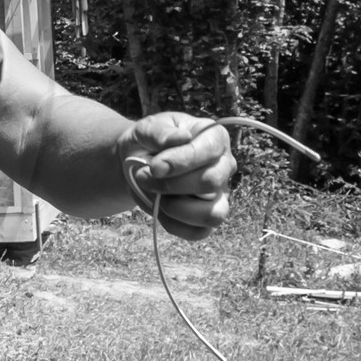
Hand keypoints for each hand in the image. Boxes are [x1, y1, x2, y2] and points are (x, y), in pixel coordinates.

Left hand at [125, 114, 235, 239]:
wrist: (136, 160)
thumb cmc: (148, 141)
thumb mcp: (148, 127)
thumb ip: (161, 131)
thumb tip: (181, 138)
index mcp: (215, 139)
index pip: (210, 151)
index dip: (181, 161)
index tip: (154, 166)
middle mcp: (224, 168)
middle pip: (210, 183)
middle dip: (170, 184)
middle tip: (142, 176)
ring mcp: (219, 195)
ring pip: (213, 214)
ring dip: (174, 207)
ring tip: (152, 193)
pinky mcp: (206, 218)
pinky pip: (198, 232)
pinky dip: (172, 224)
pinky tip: (157, 206)